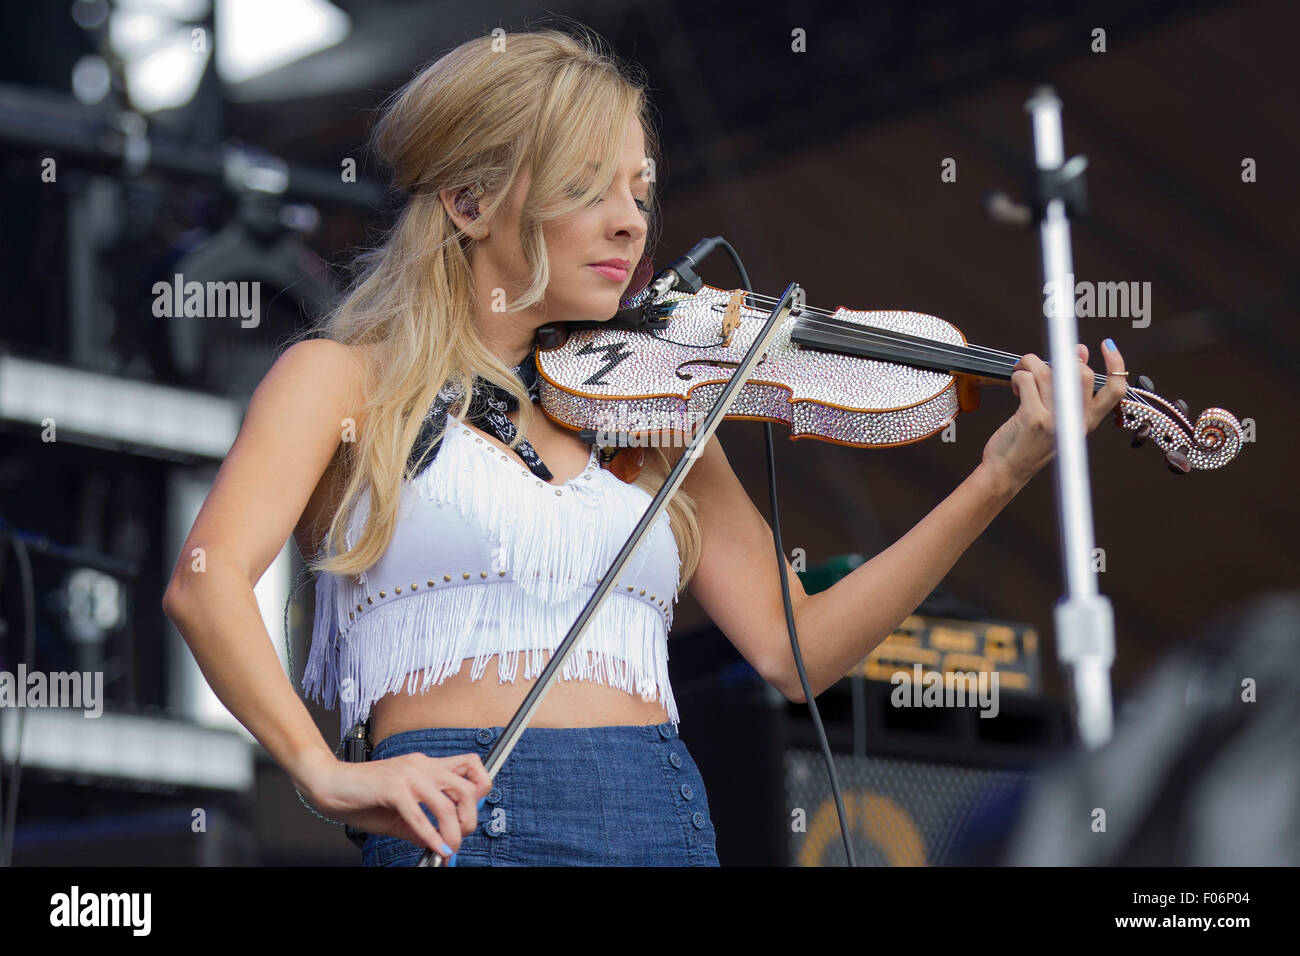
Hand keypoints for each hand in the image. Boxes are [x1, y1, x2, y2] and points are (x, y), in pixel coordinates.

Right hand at [296, 750, 491, 859]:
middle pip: (468, 787)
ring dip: (453, 832)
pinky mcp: (393, 787)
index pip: (471, 765)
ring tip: (448, 848)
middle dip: (470, 818)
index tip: (470, 815)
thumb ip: (422, 825)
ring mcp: (408, 775)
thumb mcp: (400, 813)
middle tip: (460, 837)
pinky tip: (435, 848)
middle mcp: (422, 765)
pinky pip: (420, 816)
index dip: (480, 789)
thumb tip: (442, 843)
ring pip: (447, 804)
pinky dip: (431, 836)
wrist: (328, 783)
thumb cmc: (361, 795)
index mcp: (426, 765)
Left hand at [980, 339, 1127, 490]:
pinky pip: (1027, 379)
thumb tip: (1080, 352)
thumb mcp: (1059, 418)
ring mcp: (1055, 420)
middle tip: (1042, 365)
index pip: (1116, 391)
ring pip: (1048, 371)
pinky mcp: (1033, 418)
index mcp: (1087, 421)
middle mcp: (1076, 421)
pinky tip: (1015, 386)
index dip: (1117, 364)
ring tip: (1022, 372)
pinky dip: (1018, 375)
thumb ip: (1071, 387)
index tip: (1107, 345)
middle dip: (1059, 360)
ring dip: (1030, 364)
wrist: (1006, 472)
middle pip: (1082, 373)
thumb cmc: (1029, 443)